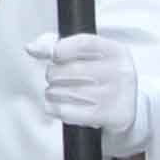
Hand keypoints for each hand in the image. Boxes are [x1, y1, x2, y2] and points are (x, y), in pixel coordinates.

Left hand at [26, 31, 141, 137]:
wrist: (128, 110)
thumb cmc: (103, 78)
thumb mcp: (91, 56)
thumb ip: (60, 46)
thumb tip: (32, 48)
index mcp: (115, 51)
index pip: (84, 43)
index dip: (59, 47)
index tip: (47, 53)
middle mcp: (118, 72)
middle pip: (71, 69)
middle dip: (53, 74)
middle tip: (54, 77)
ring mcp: (114, 95)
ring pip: (66, 91)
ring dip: (52, 92)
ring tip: (57, 92)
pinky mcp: (107, 116)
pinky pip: (68, 111)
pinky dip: (54, 108)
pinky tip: (56, 105)